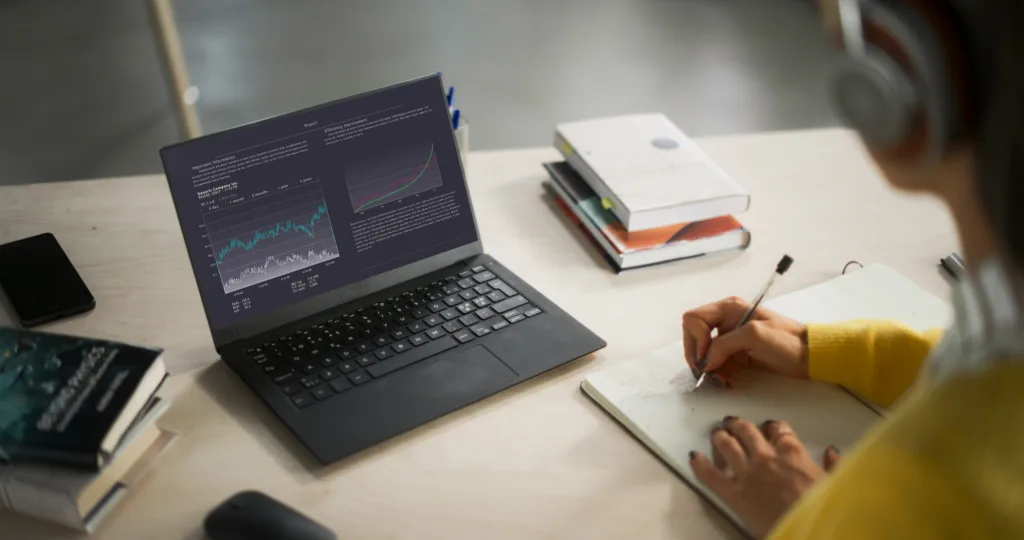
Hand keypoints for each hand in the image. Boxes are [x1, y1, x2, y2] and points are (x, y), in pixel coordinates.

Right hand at [681, 296, 809, 383]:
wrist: (810, 356)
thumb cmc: (786, 341)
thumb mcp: (754, 336)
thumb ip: (724, 345)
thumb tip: (704, 362)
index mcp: (729, 308)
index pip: (694, 319)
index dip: (696, 340)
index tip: (707, 358)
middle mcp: (725, 320)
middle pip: (694, 335)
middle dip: (698, 356)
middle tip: (707, 373)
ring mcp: (730, 337)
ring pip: (704, 352)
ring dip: (709, 368)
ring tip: (722, 380)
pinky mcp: (736, 352)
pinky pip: (716, 362)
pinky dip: (718, 373)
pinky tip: (729, 381)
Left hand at [689, 417, 841, 538]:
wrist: (807, 531)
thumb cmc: (824, 509)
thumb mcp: (835, 485)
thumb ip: (833, 466)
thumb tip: (832, 451)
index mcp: (792, 452)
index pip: (778, 429)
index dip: (772, 426)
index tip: (770, 427)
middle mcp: (766, 457)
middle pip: (747, 431)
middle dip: (739, 425)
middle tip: (734, 423)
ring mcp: (747, 473)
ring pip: (727, 445)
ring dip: (720, 436)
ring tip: (717, 433)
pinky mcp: (733, 493)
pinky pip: (711, 475)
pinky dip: (700, 464)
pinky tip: (694, 457)